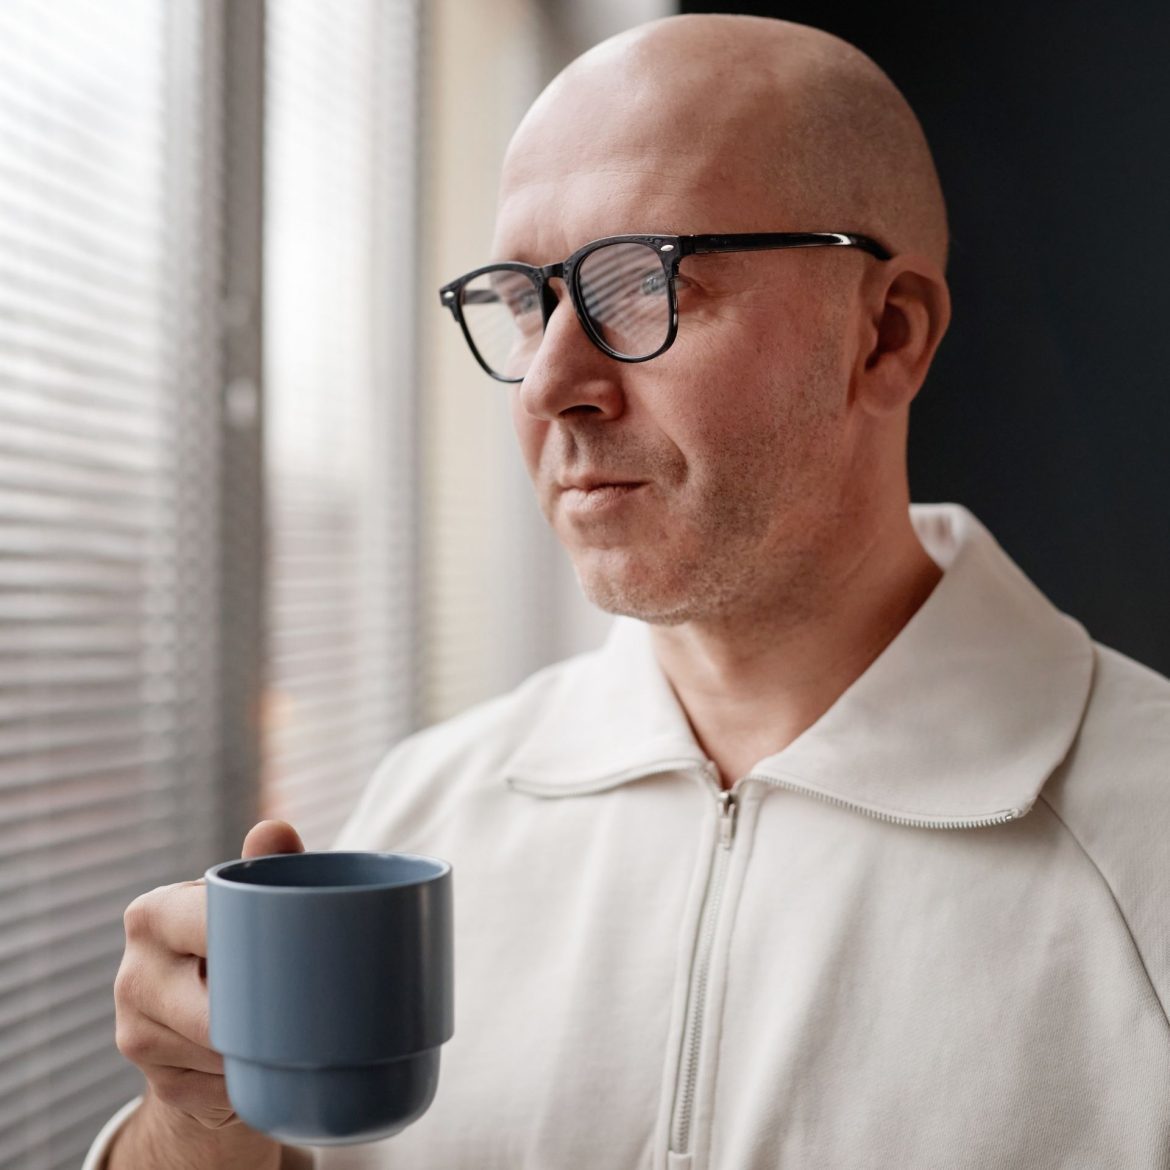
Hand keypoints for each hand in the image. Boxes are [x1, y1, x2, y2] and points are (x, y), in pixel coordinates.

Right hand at [113, 820, 305, 1130]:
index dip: (259, 943)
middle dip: (268, 1007)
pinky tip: (267, 1058)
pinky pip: (223, 1086)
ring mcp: (137, 1035)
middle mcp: (133, 975)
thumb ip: (266, 866)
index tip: (305, 951)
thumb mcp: (254, 902)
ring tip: (298, 1025)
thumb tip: (275, 831)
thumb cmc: (243, 941)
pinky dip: (255, 1075)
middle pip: (215, 1000)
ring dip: (267, 1045)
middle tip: (319, 1000)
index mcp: (153, 915)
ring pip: (223, 1049)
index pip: (207, 926)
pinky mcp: (160, 1085)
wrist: (210, 1020)